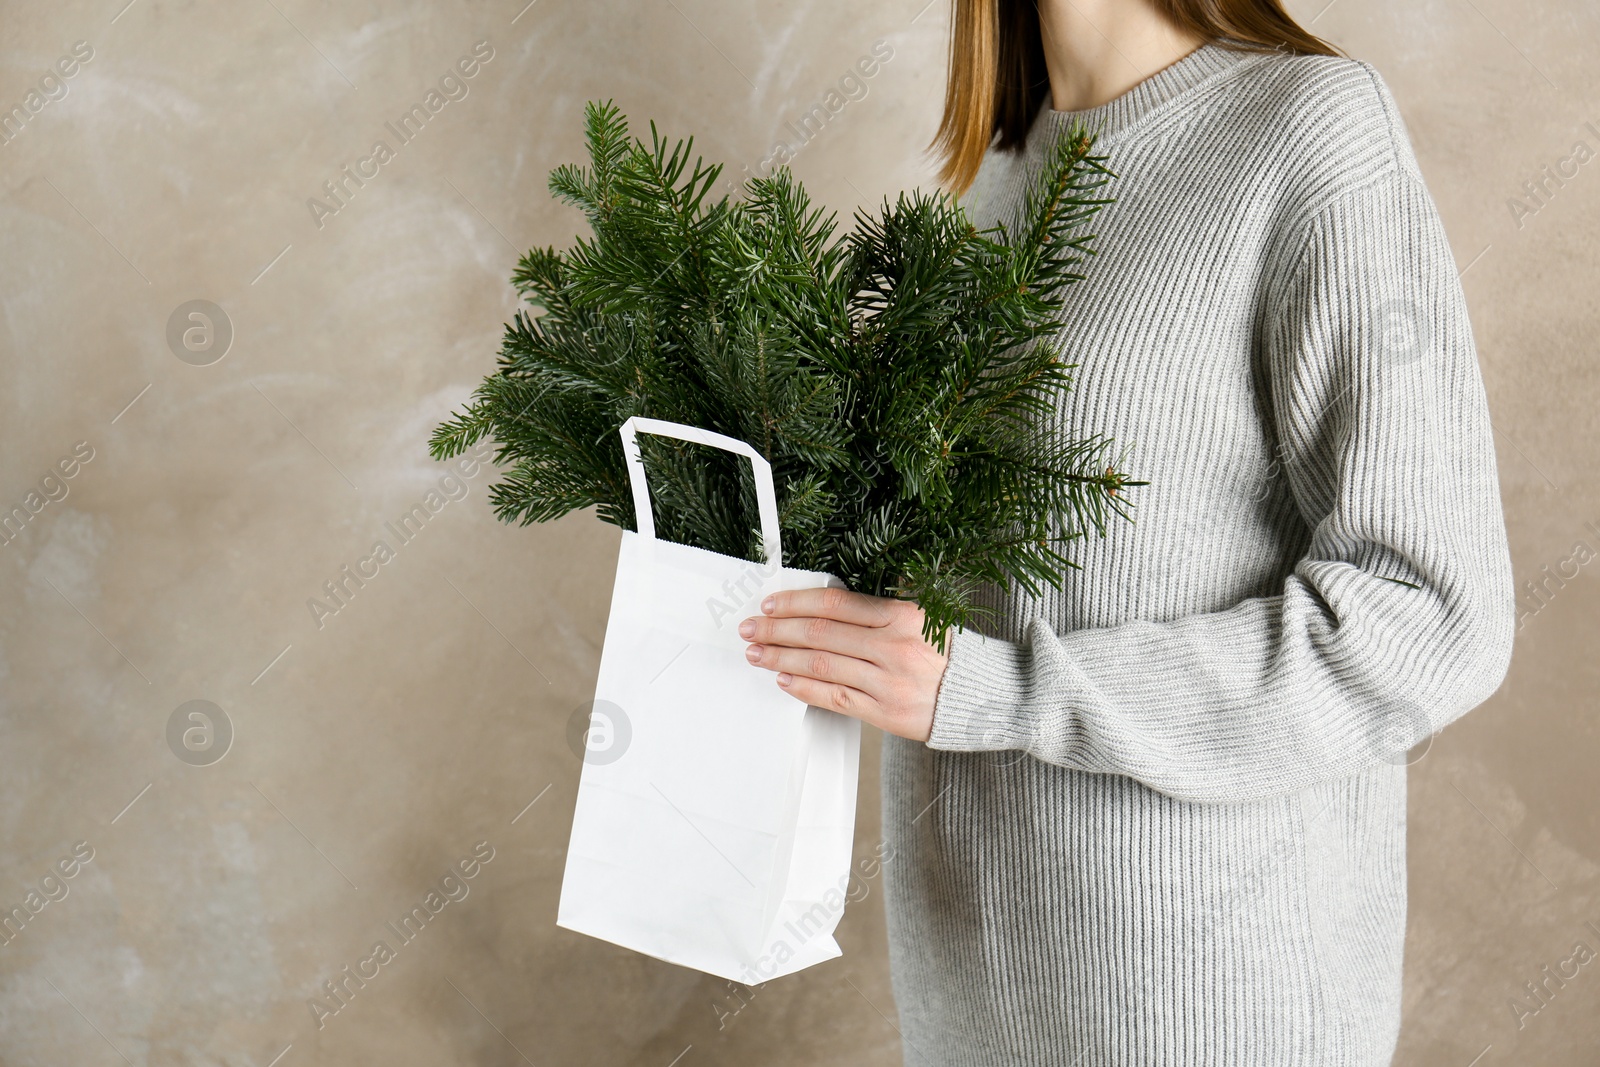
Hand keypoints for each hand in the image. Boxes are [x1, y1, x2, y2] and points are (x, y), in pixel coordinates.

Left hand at [739, 587, 948, 741]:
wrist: (987, 697)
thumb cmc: (950, 655)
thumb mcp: (923, 618)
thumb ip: (879, 611)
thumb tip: (824, 606)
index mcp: (901, 616)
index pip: (834, 603)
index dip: (795, 602)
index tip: (769, 603)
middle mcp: (892, 646)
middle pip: (819, 632)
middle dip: (776, 629)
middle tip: (750, 628)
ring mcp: (887, 680)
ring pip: (821, 664)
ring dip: (781, 658)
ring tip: (757, 654)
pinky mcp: (886, 712)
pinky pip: (835, 698)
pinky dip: (804, 688)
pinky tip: (784, 680)